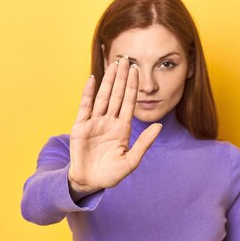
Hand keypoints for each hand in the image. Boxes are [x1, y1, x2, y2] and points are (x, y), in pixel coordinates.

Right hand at [67, 56, 161, 194]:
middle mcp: (109, 122)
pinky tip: (92, 79)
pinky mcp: (81, 126)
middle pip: (116, 95)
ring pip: (102, 97)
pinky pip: (85, 106)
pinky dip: (88, 93)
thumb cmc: (111, 175)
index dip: (132, 87)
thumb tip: (159, 126)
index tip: (136, 70)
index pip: (129, 103)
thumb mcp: (131, 161)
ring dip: (108, 80)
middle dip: (121, 77)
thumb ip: (144, 143)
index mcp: (122, 129)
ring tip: (113, 64)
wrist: (90, 182)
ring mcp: (95, 123)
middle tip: (126, 58)